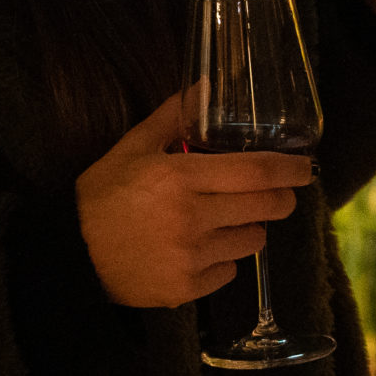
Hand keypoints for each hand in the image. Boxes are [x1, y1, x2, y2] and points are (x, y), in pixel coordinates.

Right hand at [75, 92, 312, 308]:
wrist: (70, 258)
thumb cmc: (101, 197)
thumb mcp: (131, 148)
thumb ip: (173, 117)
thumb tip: (207, 85)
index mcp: (179, 177)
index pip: (256, 172)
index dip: (290, 169)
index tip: (305, 166)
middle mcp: (191, 217)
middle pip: (266, 206)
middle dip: (281, 198)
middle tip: (277, 193)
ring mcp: (191, 257)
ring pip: (253, 240)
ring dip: (249, 227)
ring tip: (224, 219)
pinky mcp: (187, 290)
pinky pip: (229, 270)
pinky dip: (223, 259)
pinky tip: (198, 248)